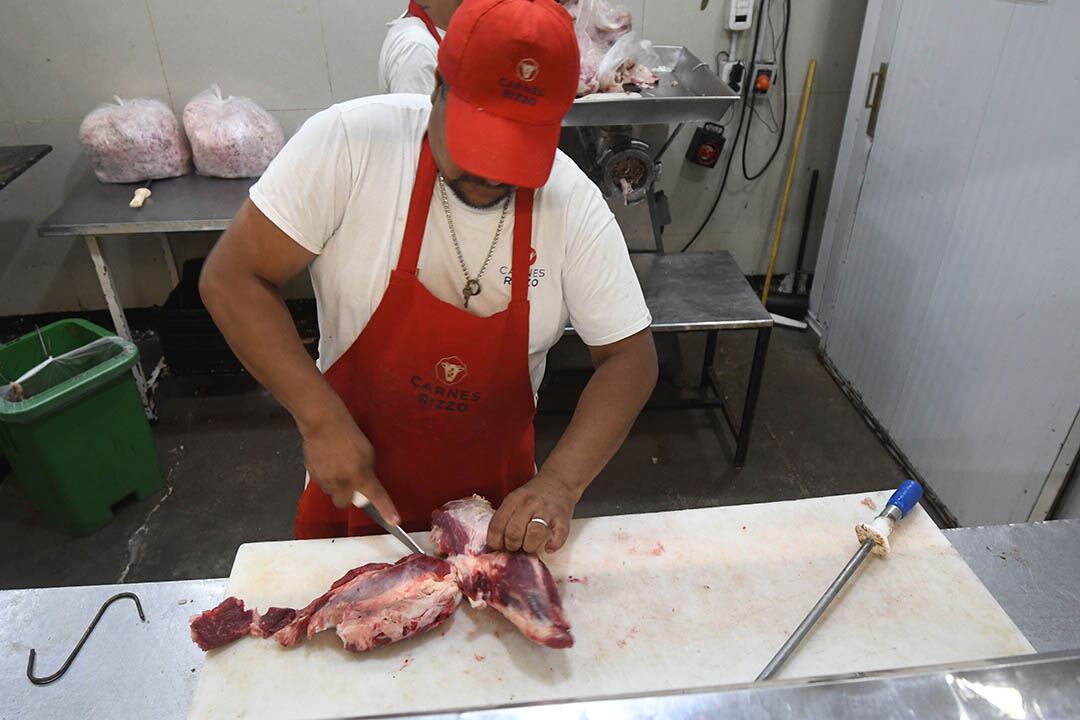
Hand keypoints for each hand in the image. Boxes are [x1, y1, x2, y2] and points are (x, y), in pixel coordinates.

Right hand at [301, 406, 399, 524]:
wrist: (325, 425)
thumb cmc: (348, 435)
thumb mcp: (368, 452)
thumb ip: (368, 471)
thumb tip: (366, 482)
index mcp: (360, 475)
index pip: (376, 496)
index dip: (386, 510)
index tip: (394, 520)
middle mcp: (343, 482)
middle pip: (344, 502)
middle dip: (346, 495)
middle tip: (348, 481)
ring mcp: (326, 480)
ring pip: (331, 492)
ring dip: (335, 485)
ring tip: (336, 465)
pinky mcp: (313, 476)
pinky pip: (321, 483)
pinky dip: (325, 476)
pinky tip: (327, 462)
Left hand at [487, 469, 579, 553]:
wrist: (559, 481)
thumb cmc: (533, 495)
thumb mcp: (515, 499)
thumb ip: (506, 517)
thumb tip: (496, 545)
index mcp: (513, 499)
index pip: (496, 526)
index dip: (494, 543)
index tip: (498, 548)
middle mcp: (529, 503)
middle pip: (513, 533)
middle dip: (512, 547)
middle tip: (515, 547)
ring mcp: (547, 510)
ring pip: (533, 534)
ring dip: (529, 547)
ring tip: (529, 547)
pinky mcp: (563, 517)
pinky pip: (559, 535)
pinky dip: (553, 544)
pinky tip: (549, 547)